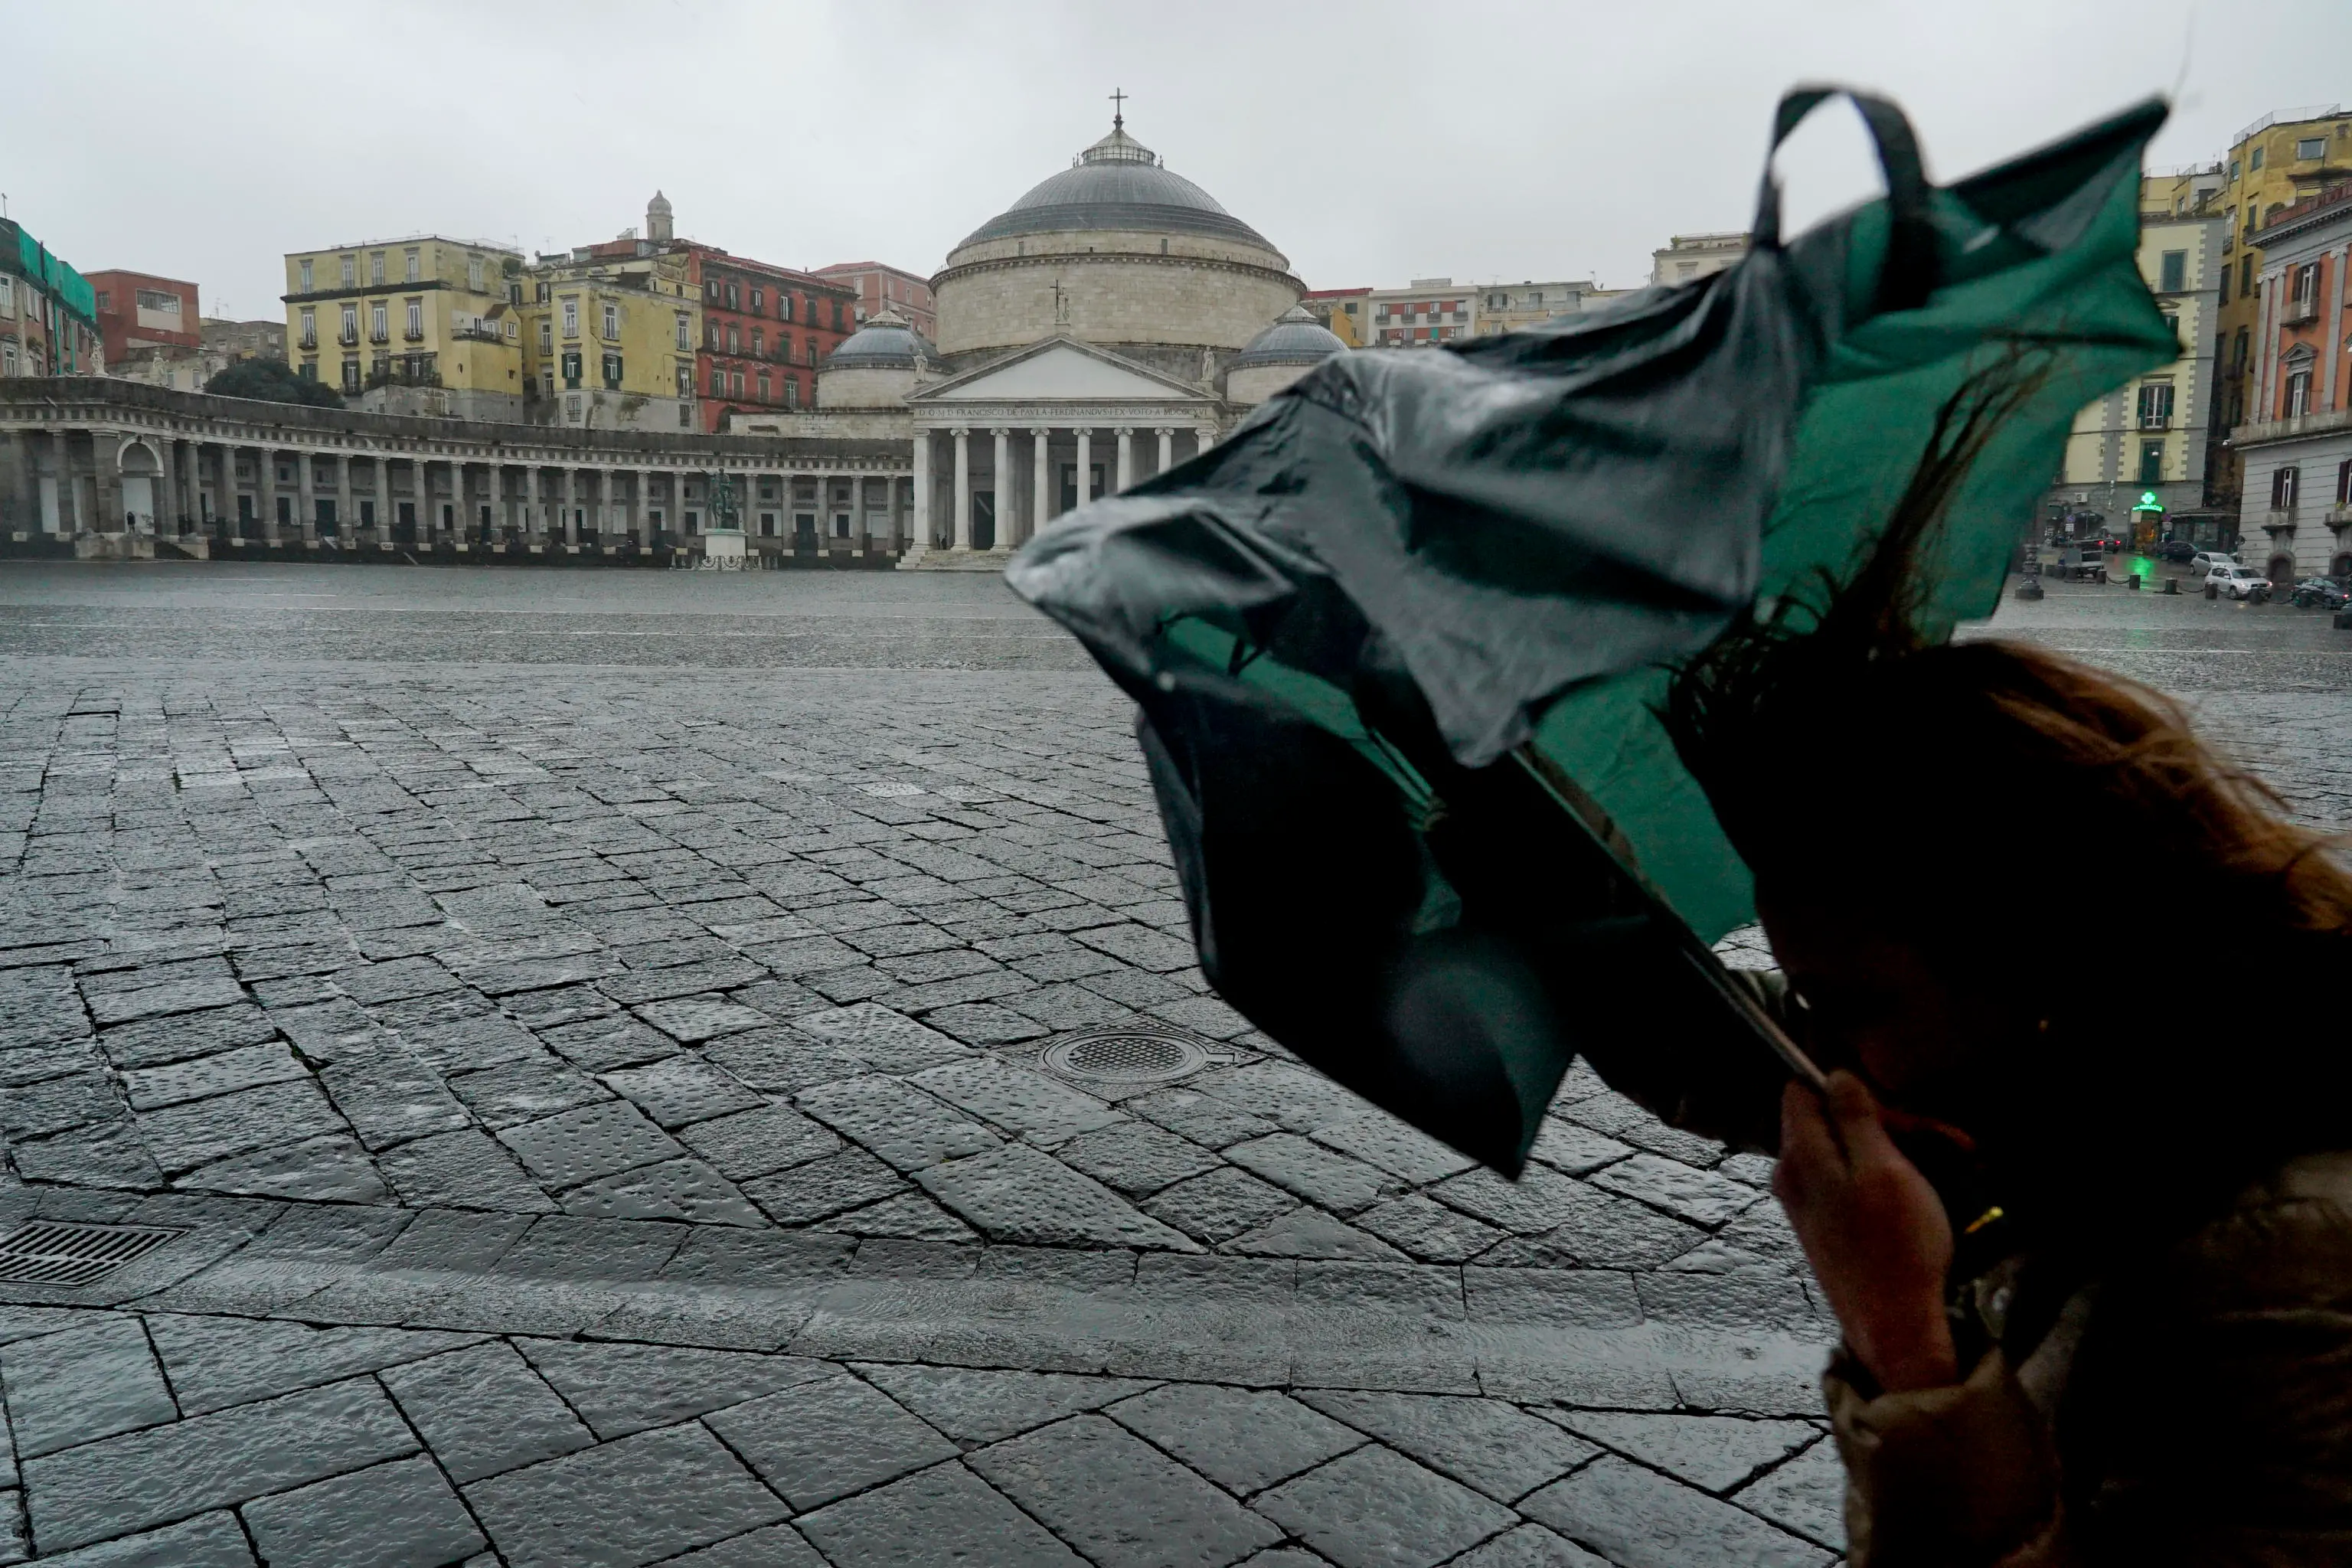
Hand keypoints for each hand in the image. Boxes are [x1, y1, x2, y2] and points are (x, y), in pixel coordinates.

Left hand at [1775, 1071, 1957, 1392]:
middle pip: (1833, 1123)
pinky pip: (1853, 1184)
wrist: (1894, 1325)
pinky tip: (1929, 1191)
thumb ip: (1854, 1119)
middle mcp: (1791, 1175)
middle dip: (1891, 1125)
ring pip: (1851, 1154)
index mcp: (1800, 1155)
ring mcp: (1806, 1203)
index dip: (1852, 1092)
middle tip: (1950, 1142)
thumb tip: (1834, 1075)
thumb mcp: (1883, 1169)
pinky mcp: (1825, 1225)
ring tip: (1956, 1162)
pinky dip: (1891, 1179)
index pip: (1804, 1091)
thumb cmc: (1896, 1246)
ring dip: (1902, 1152)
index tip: (1897, 1113)